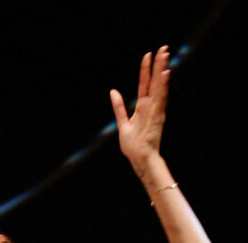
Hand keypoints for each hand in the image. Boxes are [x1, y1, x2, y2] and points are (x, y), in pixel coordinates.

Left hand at [110, 46, 170, 175]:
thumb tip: (113, 91)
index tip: (148, 55)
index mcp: (142, 107)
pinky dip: (162, 86)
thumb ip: (118, 107)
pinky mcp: (158, 116)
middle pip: (155, 81)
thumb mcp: (122, 123)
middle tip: (163, 48)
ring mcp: (155, 110)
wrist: (138, 158)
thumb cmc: (132, 144)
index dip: (146, 70)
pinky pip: (160, 98)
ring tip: (165, 55)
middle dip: (158, 65)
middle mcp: (151, 106)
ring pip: (159, 86)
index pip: (145, 84)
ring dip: (162, 70)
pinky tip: (164, 74)